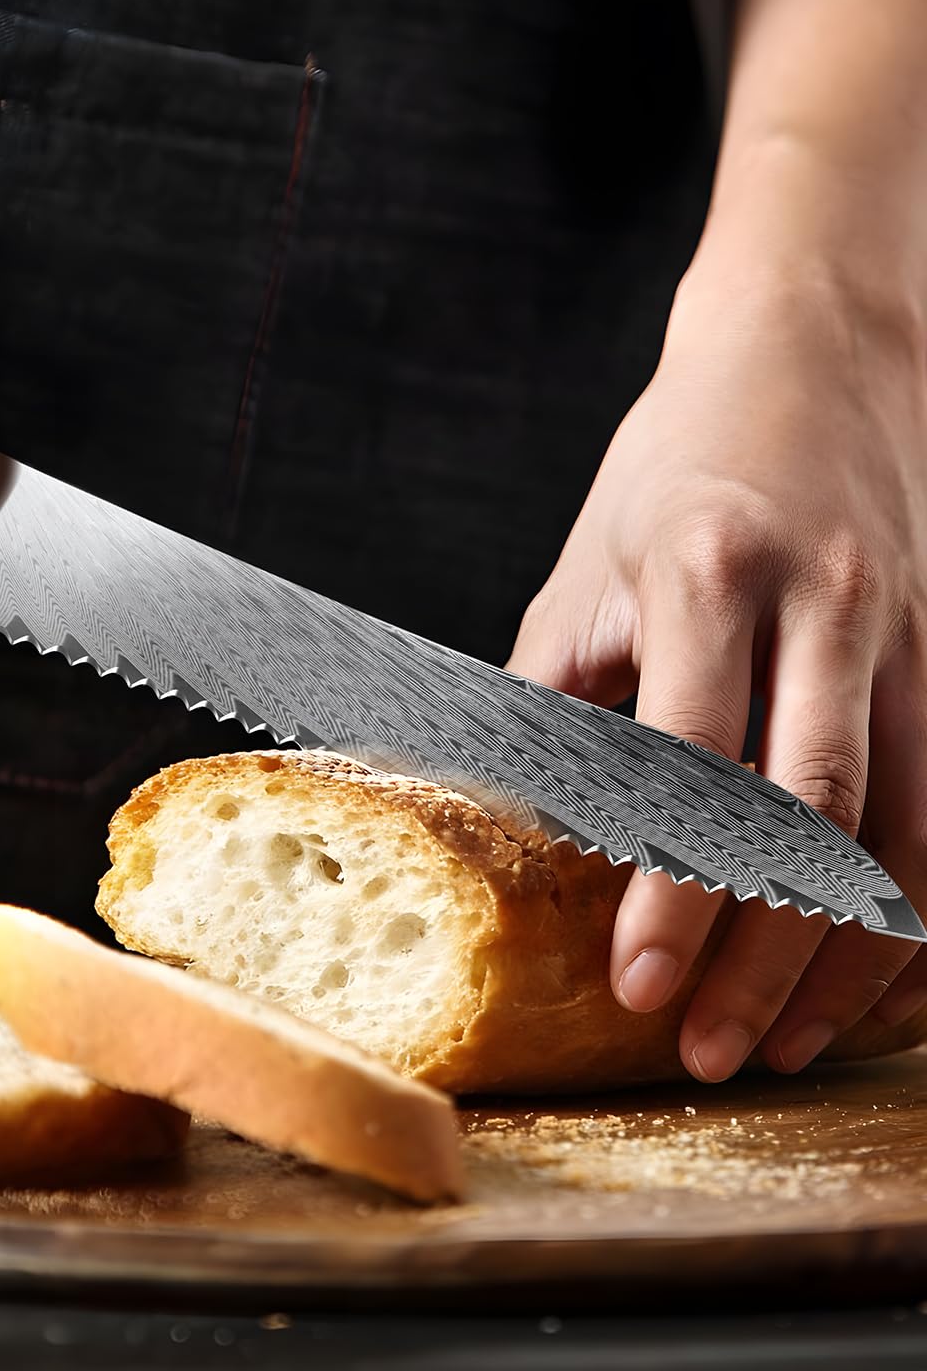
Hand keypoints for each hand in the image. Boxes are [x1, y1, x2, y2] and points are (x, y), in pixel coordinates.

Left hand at [508, 235, 926, 1080]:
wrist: (808, 356)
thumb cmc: (672, 471)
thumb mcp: (585, 571)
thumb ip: (555, 698)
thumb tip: (520, 831)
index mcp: (707, 572)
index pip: (694, 762)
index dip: (671, 888)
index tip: (638, 985)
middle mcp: (825, 604)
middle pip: (812, 815)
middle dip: (762, 952)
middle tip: (709, 1050)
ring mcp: (908, 629)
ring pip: (904, 826)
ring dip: (848, 955)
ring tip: (786, 1043)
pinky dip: (922, 909)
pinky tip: (878, 981)